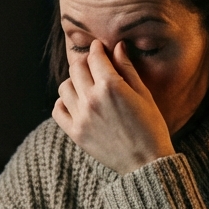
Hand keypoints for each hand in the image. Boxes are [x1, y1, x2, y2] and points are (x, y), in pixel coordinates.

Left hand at [53, 40, 174, 173]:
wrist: (146, 162)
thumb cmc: (150, 127)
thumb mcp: (143, 94)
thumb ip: (127, 68)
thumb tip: (117, 46)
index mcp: (111, 86)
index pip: (95, 57)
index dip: (97, 49)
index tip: (99, 48)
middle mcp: (92, 99)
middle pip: (76, 68)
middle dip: (85, 63)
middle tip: (94, 66)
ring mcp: (81, 117)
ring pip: (64, 86)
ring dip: (74, 82)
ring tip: (85, 86)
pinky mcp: (75, 133)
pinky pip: (58, 110)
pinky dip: (63, 102)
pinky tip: (75, 103)